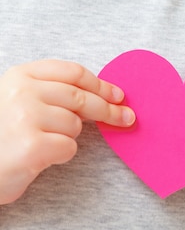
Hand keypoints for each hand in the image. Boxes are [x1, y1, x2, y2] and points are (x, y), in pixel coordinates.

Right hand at [0, 60, 134, 203]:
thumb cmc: (1, 136)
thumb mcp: (17, 100)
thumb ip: (51, 92)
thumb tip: (103, 95)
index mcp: (20, 76)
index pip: (72, 72)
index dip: (100, 84)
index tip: (118, 94)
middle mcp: (22, 92)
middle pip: (81, 97)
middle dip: (108, 109)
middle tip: (127, 118)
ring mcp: (26, 117)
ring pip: (75, 125)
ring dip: (67, 137)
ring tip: (42, 142)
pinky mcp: (32, 145)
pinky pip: (68, 147)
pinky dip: (60, 155)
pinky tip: (39, 156)